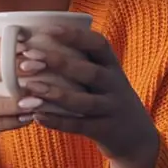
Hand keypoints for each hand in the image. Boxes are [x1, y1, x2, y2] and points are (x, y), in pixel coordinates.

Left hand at [20, 26, 159, 167]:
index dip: (75, 36)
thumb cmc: (108, 98)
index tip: (48, 30)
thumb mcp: (104, 77)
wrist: (137, 136)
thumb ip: (81, 62)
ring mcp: (112, 109)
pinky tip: (37, 116)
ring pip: (84, 101)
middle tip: (30, 57)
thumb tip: (38, 45)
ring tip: (30, 87)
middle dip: (60, 63)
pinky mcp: (105, 131)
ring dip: (56, 93)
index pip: (99, 45)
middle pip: (91, 72)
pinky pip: (79, 126)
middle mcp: (115, 86)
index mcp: (113, 66)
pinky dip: (57, 122)